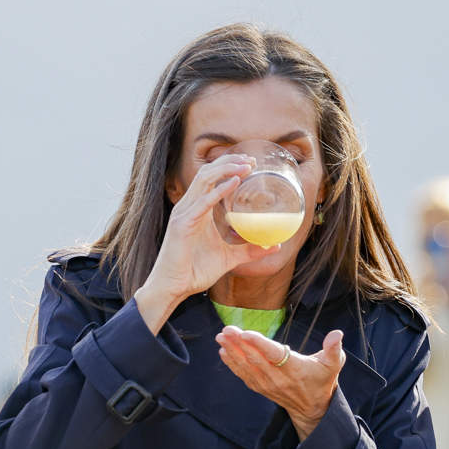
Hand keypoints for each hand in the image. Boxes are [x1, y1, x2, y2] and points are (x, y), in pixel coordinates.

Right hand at [135, 155, 272, 332]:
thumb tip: (275, 246)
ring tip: (246, 166)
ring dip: (226, 169)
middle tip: (252, 160)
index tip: (251, 164)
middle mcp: (189, 207)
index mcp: (198, 210)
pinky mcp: (182, 225)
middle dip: (229, 161)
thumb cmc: (195, 272)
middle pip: (207, 172)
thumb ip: (249, 250)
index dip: (229, 166)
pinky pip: (202, 202)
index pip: (211, 178)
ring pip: (204, 180)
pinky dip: (219, 190)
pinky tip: (234, 183)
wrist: (173, 288)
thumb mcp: (229, 258)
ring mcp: (184, 214)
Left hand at [216, 326, 344, 439]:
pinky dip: (232, 364)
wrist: (312, 408)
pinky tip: (223, 352)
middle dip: (238, 343)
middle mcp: (278, 377)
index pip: (273, 354)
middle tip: (226, 329)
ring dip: (232, 351)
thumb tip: (337, 334)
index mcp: (294, 368)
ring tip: (221, 337)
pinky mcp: (260, 387)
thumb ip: (334, 349)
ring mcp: (267, 384)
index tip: (245, 333)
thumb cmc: (322, 381)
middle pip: (255, 359)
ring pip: (246, 366)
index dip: (259, 344)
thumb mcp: (332, 365)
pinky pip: (243, 375)